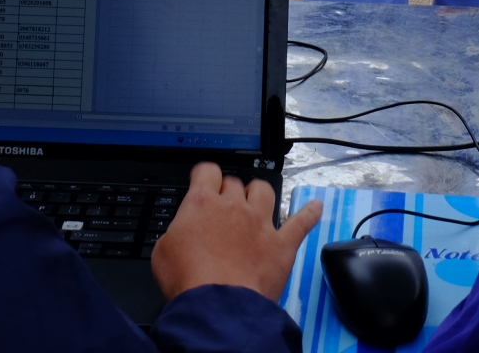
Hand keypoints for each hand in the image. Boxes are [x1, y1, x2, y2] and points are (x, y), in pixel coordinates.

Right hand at [152, 163, 324, 301]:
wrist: (217, 306)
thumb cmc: (188, 281)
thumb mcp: (163, 251)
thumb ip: (176, 232)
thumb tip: (181, 232)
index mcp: (202, 203)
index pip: (207, 171)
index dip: (205, 175)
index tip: (204, 180)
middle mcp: (234, 207)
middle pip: (235, 183)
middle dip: (228, 191)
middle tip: (223, 207)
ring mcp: (261, 224)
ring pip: (265, 191)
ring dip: (259, 193)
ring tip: (255, 201)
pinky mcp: (281, 245)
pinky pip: (300, 222)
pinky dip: (309, 213)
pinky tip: (315, 207)